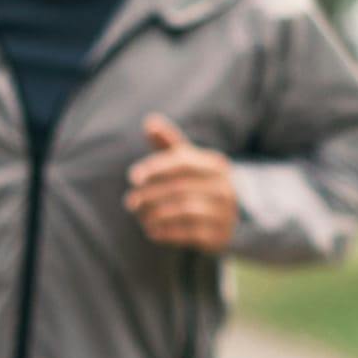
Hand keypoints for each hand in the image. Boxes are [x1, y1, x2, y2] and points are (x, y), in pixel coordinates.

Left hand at [124, 114, 237, 252]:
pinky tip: (152, 231)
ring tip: (141, 217)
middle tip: (130, 203)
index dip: (155, 168)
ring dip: (156, 215)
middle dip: (150, 195)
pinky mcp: (220, 235)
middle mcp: (225, 187)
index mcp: (216, 165)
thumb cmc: (197, 184)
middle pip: (180, 188)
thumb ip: (168, 143)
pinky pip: (189, 233)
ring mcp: (226, 212)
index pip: (182, 162)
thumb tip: (150, 122)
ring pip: (184, 211)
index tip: (133, 178)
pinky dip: (167, 232)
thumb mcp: (186, 162)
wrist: (226, 220)